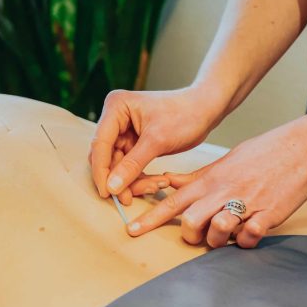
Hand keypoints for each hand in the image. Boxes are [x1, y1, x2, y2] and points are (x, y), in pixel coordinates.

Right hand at [89, 87, 219, 199]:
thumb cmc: (184, 115)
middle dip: (119, 179)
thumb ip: (132, 165)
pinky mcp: (134, 143)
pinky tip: (157, 183)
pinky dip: (141, 177)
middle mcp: (116, 118)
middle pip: (106, 157)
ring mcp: (124, 132)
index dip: (101, 171)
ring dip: (133, 181)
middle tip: (129, 199)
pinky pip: (130, 167)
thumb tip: (111, 187)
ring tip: (154, 188)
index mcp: (116, 108)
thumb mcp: (157, 141)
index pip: (100, 144)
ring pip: (118, 166)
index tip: (107, 193)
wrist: (206, 110)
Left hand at [126, 116, 306, 247]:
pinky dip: (247, 241)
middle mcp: (222, 192)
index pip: (171, 201)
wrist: (297, 148)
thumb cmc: (260, 155)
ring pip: (216, 232)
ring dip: (218, 239)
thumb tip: (171, 181)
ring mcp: (245, 203)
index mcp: (209, 180)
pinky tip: (250, 231)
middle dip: (190, 235)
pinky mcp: (267, 215)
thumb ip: (196, 176)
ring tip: (227, 232)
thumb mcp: (222, 162)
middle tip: (199, 234)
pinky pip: (249, 238)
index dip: (149, 218)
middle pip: (190, 223)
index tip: (132, 230)